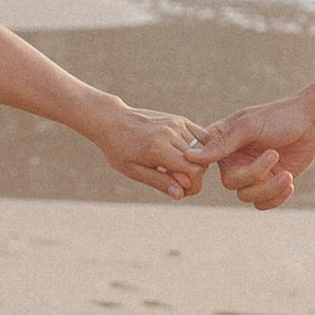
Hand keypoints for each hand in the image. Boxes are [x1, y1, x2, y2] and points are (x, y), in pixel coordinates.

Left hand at [85, 100, 209, 198]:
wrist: (112, 121)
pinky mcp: (179, 119)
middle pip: (200, 162)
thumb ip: (159, 182)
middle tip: (176, 183)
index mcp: (158, 148)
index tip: (183, 192)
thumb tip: (180, 195)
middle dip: (194, 178)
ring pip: (202, 150)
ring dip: (195, 164)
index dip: (194, 186)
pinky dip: (198, 149)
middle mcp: (170, 133)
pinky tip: (182, 156)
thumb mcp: (134, 171)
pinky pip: (201, 136)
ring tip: (175, 169)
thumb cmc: (119, 149)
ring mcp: (176, 123)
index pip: (193, 170)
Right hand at [192, 96, 314, 211]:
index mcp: (222, 141)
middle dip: (254, 174)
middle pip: (230, 183)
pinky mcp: (269, 183)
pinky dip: (276, 197)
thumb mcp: (249, 126)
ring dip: (268, 188)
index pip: (204, 161)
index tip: (232, 162)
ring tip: (287, 174)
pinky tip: (289, 182)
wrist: (314, 122)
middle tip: (274, 155)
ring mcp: (252, 173)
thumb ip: (222, 143)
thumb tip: (190, 156)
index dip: (213, 170)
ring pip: (247, 196)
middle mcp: (234, 159)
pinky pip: (262, 203)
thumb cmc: (280, 116)